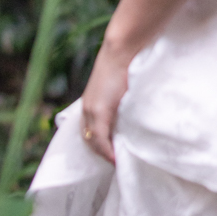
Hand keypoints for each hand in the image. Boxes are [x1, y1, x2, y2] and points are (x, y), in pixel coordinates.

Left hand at [79, 40, 131, 163]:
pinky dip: (106, 150)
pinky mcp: (99, 110)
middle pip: (88, 139)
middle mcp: (87, 108)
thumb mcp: (119, 88)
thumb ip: (120, 102)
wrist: (122, 50)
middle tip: (113, 164)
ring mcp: (91, 109)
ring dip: (103, 154)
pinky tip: (114, 159)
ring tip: (115, 164)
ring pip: (92, 140)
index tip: (109, 155)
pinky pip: (100, 137)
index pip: (88, 131)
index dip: (97, 145)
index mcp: (91, 103)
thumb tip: (129, 114)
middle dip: (99, 153)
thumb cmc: (125, 65)